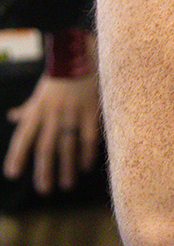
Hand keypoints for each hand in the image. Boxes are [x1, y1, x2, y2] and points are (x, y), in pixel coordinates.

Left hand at [5, 66, 102, 193]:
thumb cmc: (59, 76)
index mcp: (37, 109)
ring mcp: (72, 114)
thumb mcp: (39, 92)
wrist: (80, 56)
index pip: (24, 136)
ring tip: (66, 185)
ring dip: (66, 167)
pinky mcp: (90, 111)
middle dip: (44, 170)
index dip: (17, 155)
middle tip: (43, 189)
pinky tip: (86, 167)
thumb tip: (13, 117)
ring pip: (67, 145)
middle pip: (46, 147)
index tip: (12, 173)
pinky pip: (88, 136)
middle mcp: (52, 114)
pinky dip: (87, 153)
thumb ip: (28, 108)